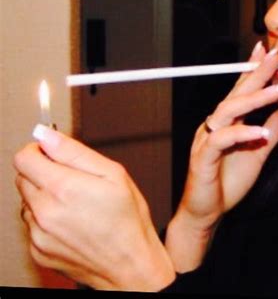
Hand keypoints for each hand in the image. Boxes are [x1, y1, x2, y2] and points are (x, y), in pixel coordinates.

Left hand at [14, 126, 175, 290]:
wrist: (130, 265)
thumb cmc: (128, 220)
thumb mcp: (113, 174)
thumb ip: (75, 152)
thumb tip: (47, 135)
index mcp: (63, 188)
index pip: (24, 158)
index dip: (38, 150)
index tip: (51, 152)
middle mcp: (45, 212)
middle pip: (23, 178)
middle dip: (44, 172)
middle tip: (73, 180)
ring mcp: (39, 234)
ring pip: (28, 201)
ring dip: (45, 196)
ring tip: (76, 204)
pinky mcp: (38, 251)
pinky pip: (33, 225)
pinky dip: (47, 219)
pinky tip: (72, 222)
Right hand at [170, 42, 277, 247]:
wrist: (207, 212)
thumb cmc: (228, 180)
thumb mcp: (259, 152)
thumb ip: (273, 130)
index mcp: (227, 122)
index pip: (241, 91)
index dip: (254, 70)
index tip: (268, 50)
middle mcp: (215, 125)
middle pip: (236, 94)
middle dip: (255, 73)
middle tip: (274, 56)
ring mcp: (207, 139)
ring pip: (228, 111)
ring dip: (253, 100)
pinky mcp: (203, 157)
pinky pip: (221, 140)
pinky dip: (241, 134)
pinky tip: (261, 133)